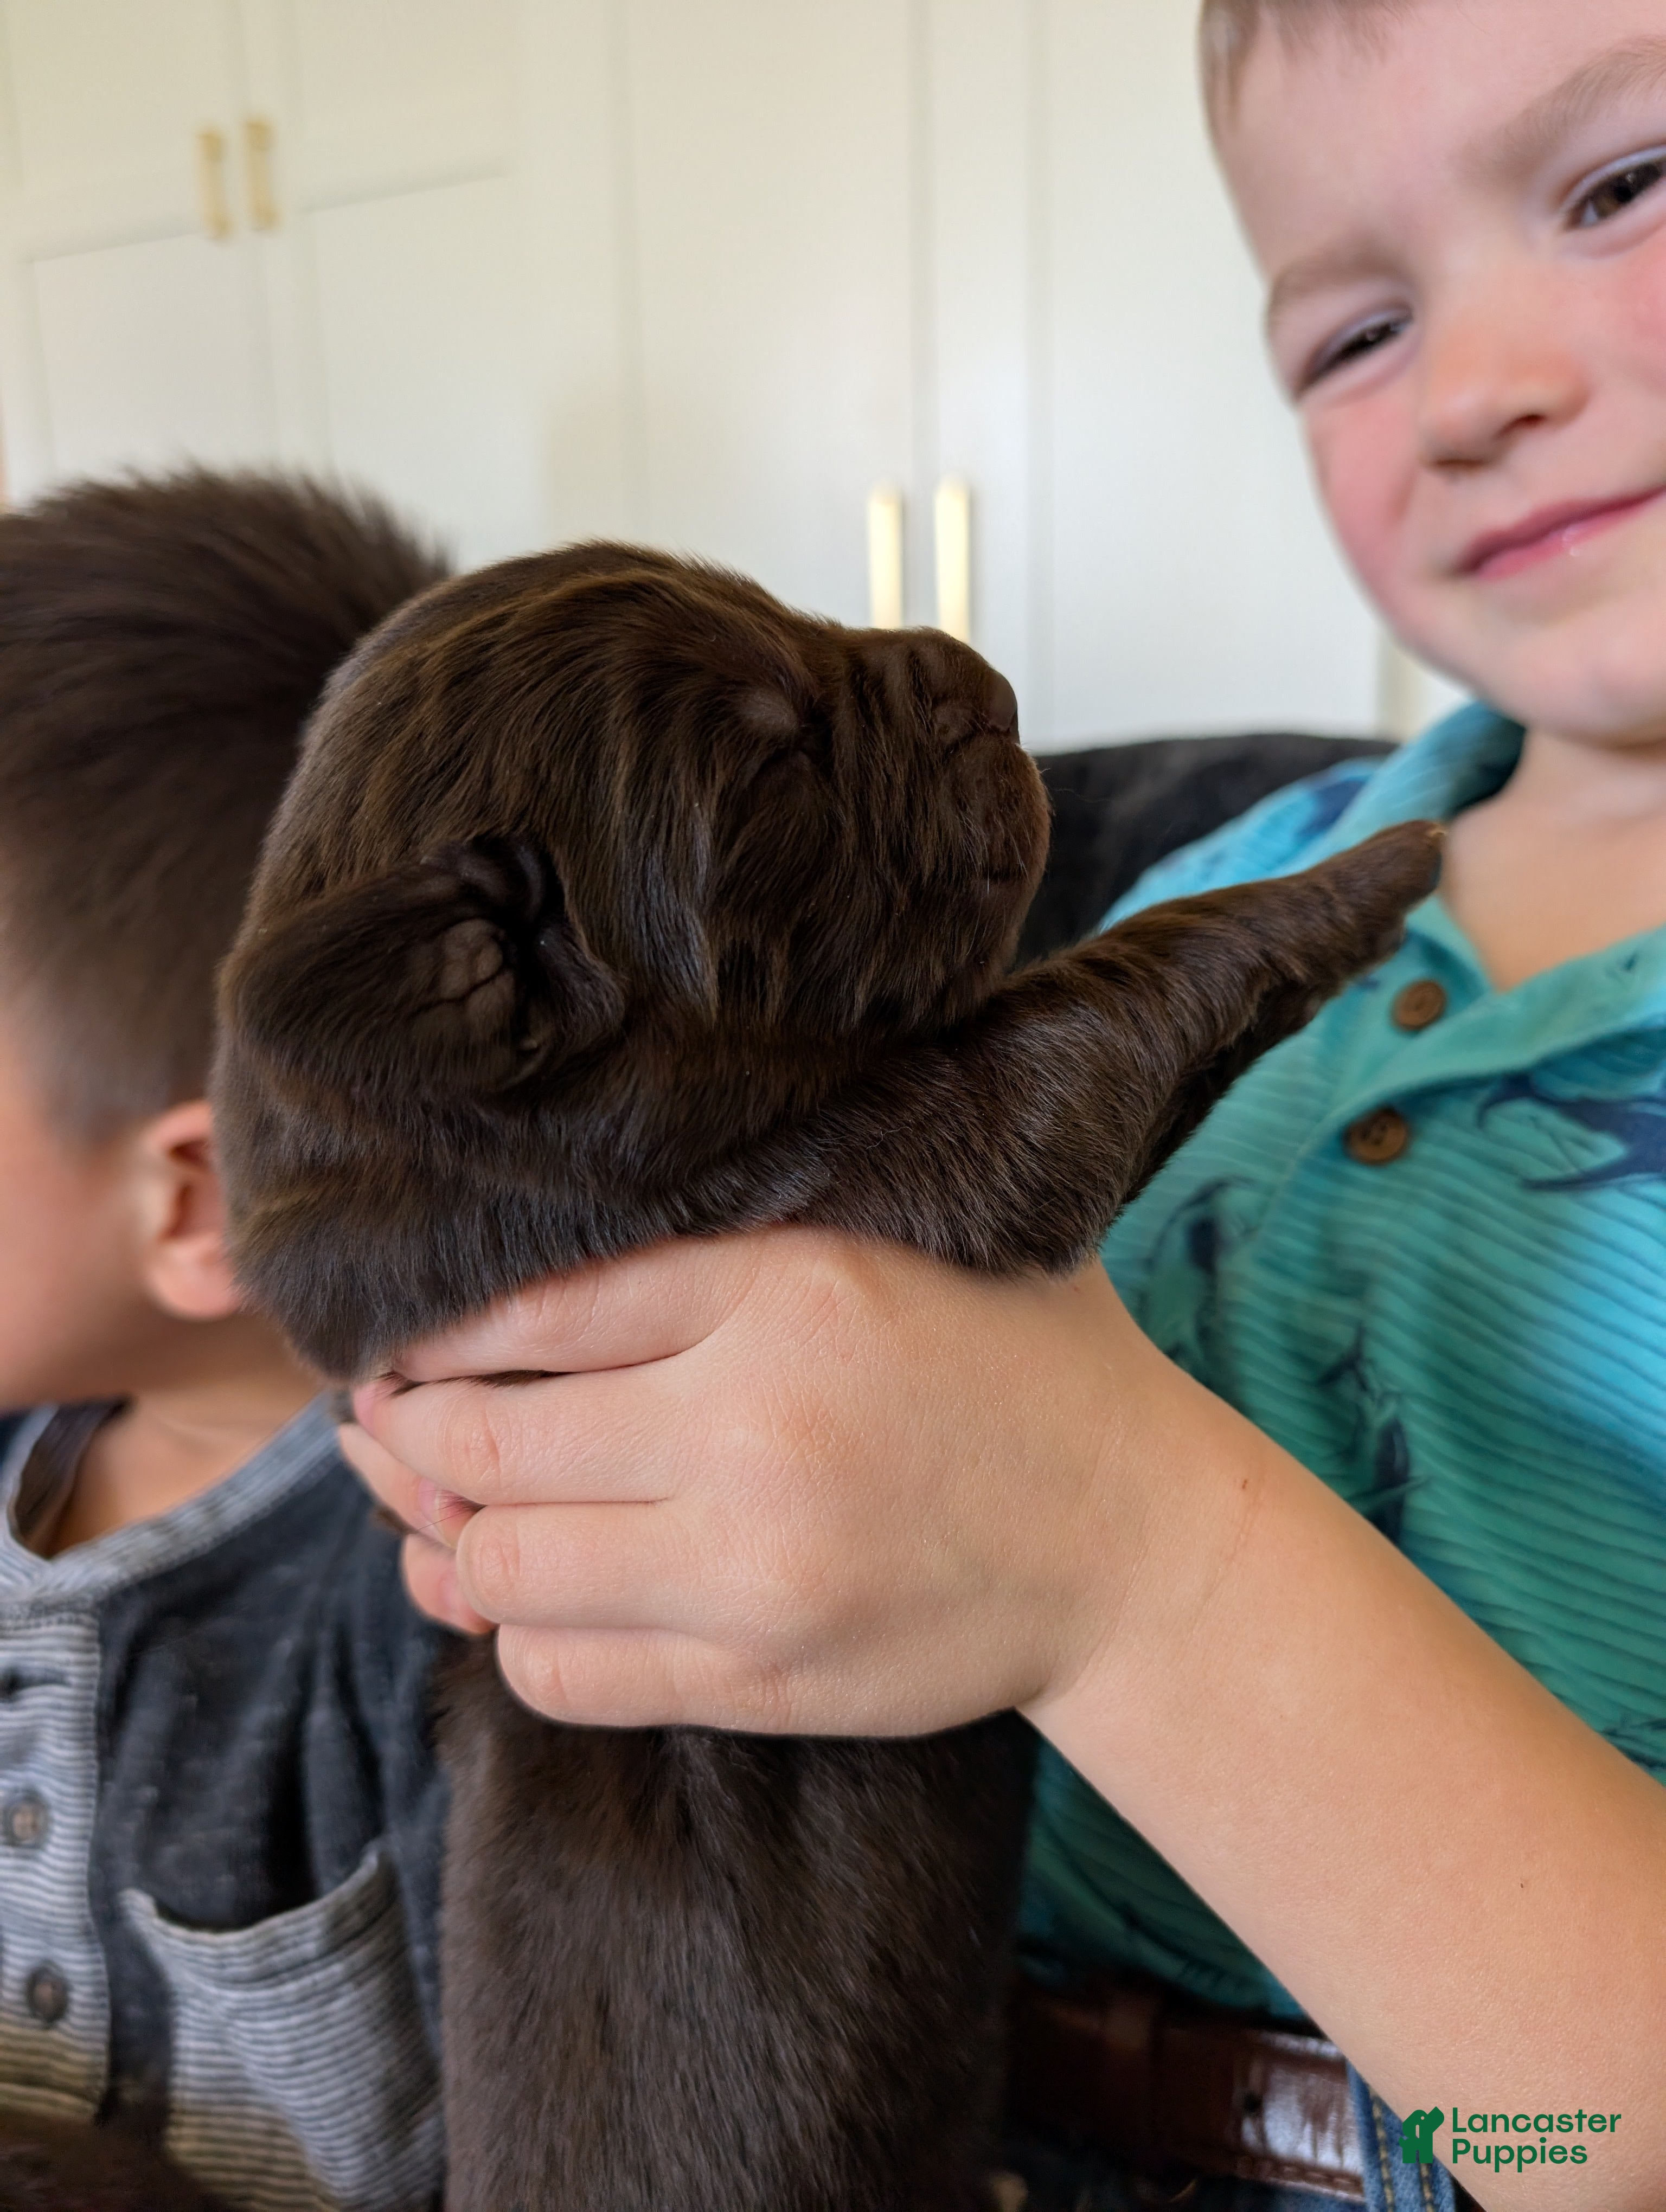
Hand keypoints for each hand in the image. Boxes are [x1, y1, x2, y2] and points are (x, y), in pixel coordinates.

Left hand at [340, 1230, 1166, 1732]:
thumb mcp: (916, 1237)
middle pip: (488, 1444)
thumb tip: (573, 1209)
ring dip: (441, 1544)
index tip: (398, 1337)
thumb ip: (760, 1218)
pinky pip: (565, 1673)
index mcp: (790, 1289)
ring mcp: (755, 1571)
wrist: (1142, 1546)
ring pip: (503, 1569)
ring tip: (429, 1510)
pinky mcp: (763, 1677)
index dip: (434, 1329)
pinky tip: (522, 1596)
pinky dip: (515, 1635)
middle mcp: (756, 1428)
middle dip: (404, 1436)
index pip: (535, 1307)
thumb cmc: (1024, 1367)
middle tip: (379, 1421)